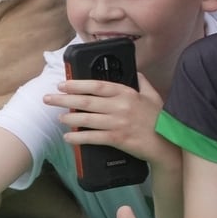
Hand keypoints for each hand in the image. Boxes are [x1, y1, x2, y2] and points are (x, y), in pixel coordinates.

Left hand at [47, 74, 168, 165]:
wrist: (168, 145)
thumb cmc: (161, 120)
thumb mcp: (153, 97)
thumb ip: (143, 83)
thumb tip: (137, 72)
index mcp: (127, 94)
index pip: (97, 85)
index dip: (77, 84)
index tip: (62, 84)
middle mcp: (120, 106)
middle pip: (86, 101)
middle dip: (64, 99)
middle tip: (48, 98)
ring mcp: (118, 123)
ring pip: (87, 119)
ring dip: (69, 118)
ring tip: (58, 118)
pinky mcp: (118, 139)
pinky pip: (93, 138)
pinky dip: (78, 137)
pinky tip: (68, 137)